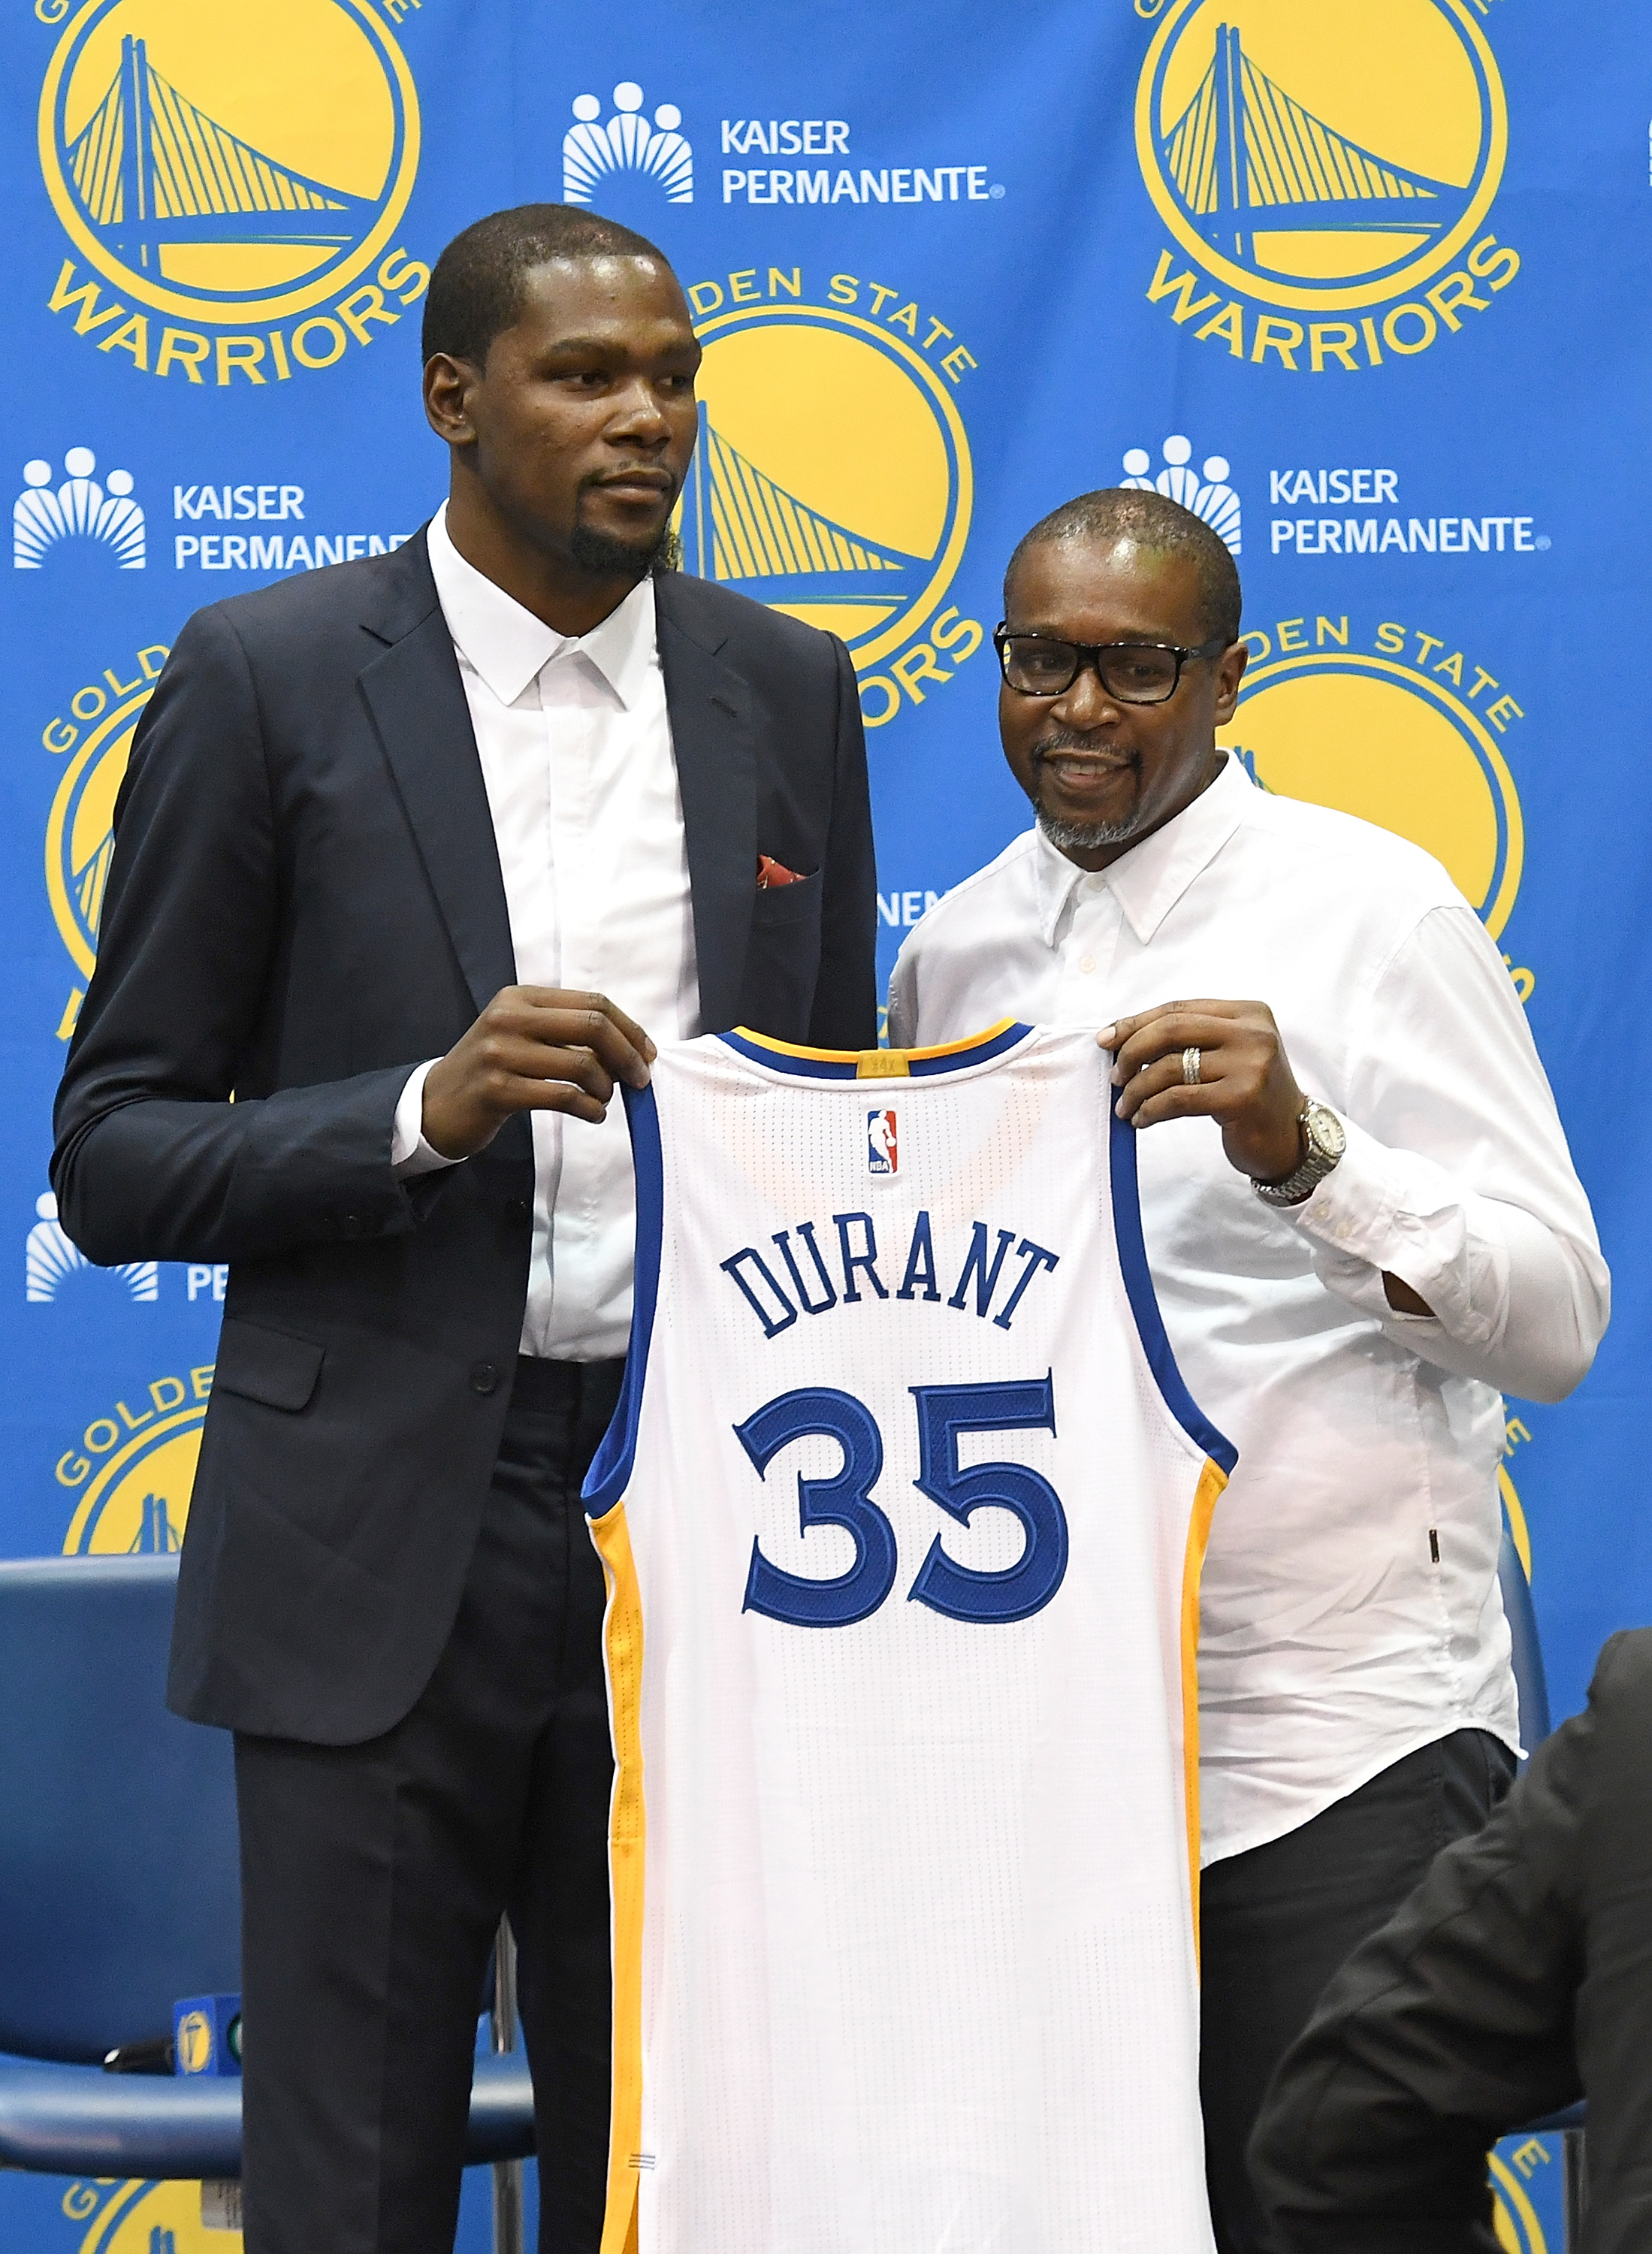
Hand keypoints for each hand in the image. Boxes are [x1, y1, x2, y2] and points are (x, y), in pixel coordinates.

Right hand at [421, 987, 654, 1159]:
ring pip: (581, 1064)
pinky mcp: (497, 1090)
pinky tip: (592, 1115)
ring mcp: (500, 1053)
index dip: (629, 1029)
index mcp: (520, 998)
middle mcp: (508, 1018)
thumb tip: (629, 1047)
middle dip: (627, 1055)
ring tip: (604, 1100)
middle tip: (639, 1080)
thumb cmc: (491, 1070)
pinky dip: (589, 1109)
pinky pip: (562, 1096)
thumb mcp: (520, 1034)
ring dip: (606, 1088)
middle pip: (592, 1027)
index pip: (592, 1003)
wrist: (436, 1104)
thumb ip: (565, 1030)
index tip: (647, 1054)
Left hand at [1097, 1000, 1304, 1181]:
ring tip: (1125, 1105)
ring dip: (1137, 1088)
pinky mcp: (1241, 1097)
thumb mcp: (1227, 1055)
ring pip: (1170, 1067)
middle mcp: (1253, 1033)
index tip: (1106, 1040)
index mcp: (1248, 1013)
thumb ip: (1190, 1039)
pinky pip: (1177, 1099)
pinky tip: (1141, 1119)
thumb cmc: (1250, 1095)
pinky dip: (1151, 1109)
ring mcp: (1250, 1064)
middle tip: (1114, 1076)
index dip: (1136, 1022)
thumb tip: (1122, 1038)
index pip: (1179, 1008)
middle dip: (1131, 1051)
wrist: (1290, 1138)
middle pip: (1171, 1029)